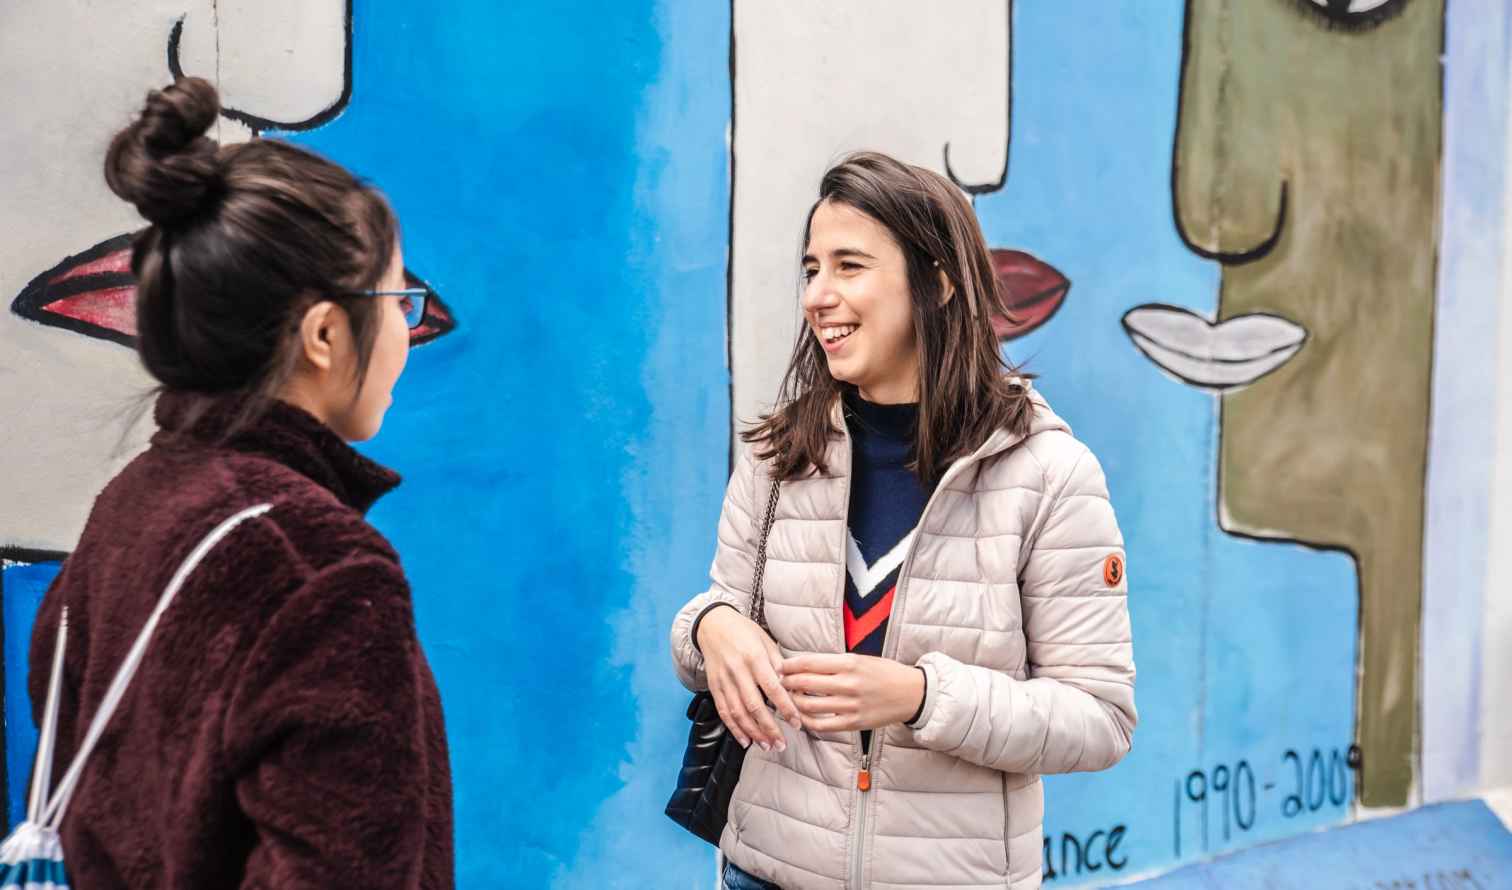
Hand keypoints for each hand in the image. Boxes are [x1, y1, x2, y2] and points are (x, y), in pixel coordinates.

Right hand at [696, 606, 802, 751]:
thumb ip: (778, 664)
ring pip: (738, 712)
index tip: (797, 723)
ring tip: (767, 746)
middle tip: (781, 744)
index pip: (773, 688)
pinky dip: (734, 728)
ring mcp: (723, 679)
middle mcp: (737, 670)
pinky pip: (723, 711)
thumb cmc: (744, 631)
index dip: (785, 708)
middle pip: (754, 705)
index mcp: (754, 657)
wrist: (712, 624)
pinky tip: (745, 740)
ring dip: (753, 732)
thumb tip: (793, 686)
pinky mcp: (713, 686)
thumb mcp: (765, 640)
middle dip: (769, 728)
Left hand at [780, 653, 925, 732]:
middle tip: (779, 682)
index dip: (790, 665)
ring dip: (794, 702)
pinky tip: (803, 716)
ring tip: (789, 699)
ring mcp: (851, 706)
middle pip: (805, 683)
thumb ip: (834, 663)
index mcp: (850, 663)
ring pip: (809, 706)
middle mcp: (849, 684)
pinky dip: (807, 721)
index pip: (809, 663)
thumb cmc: (885, 672)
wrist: (912, 693)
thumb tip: (803, 666)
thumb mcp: (860, 659)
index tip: (780, 667)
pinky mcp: (854, 723)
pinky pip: (822, 725)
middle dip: (787, 683)